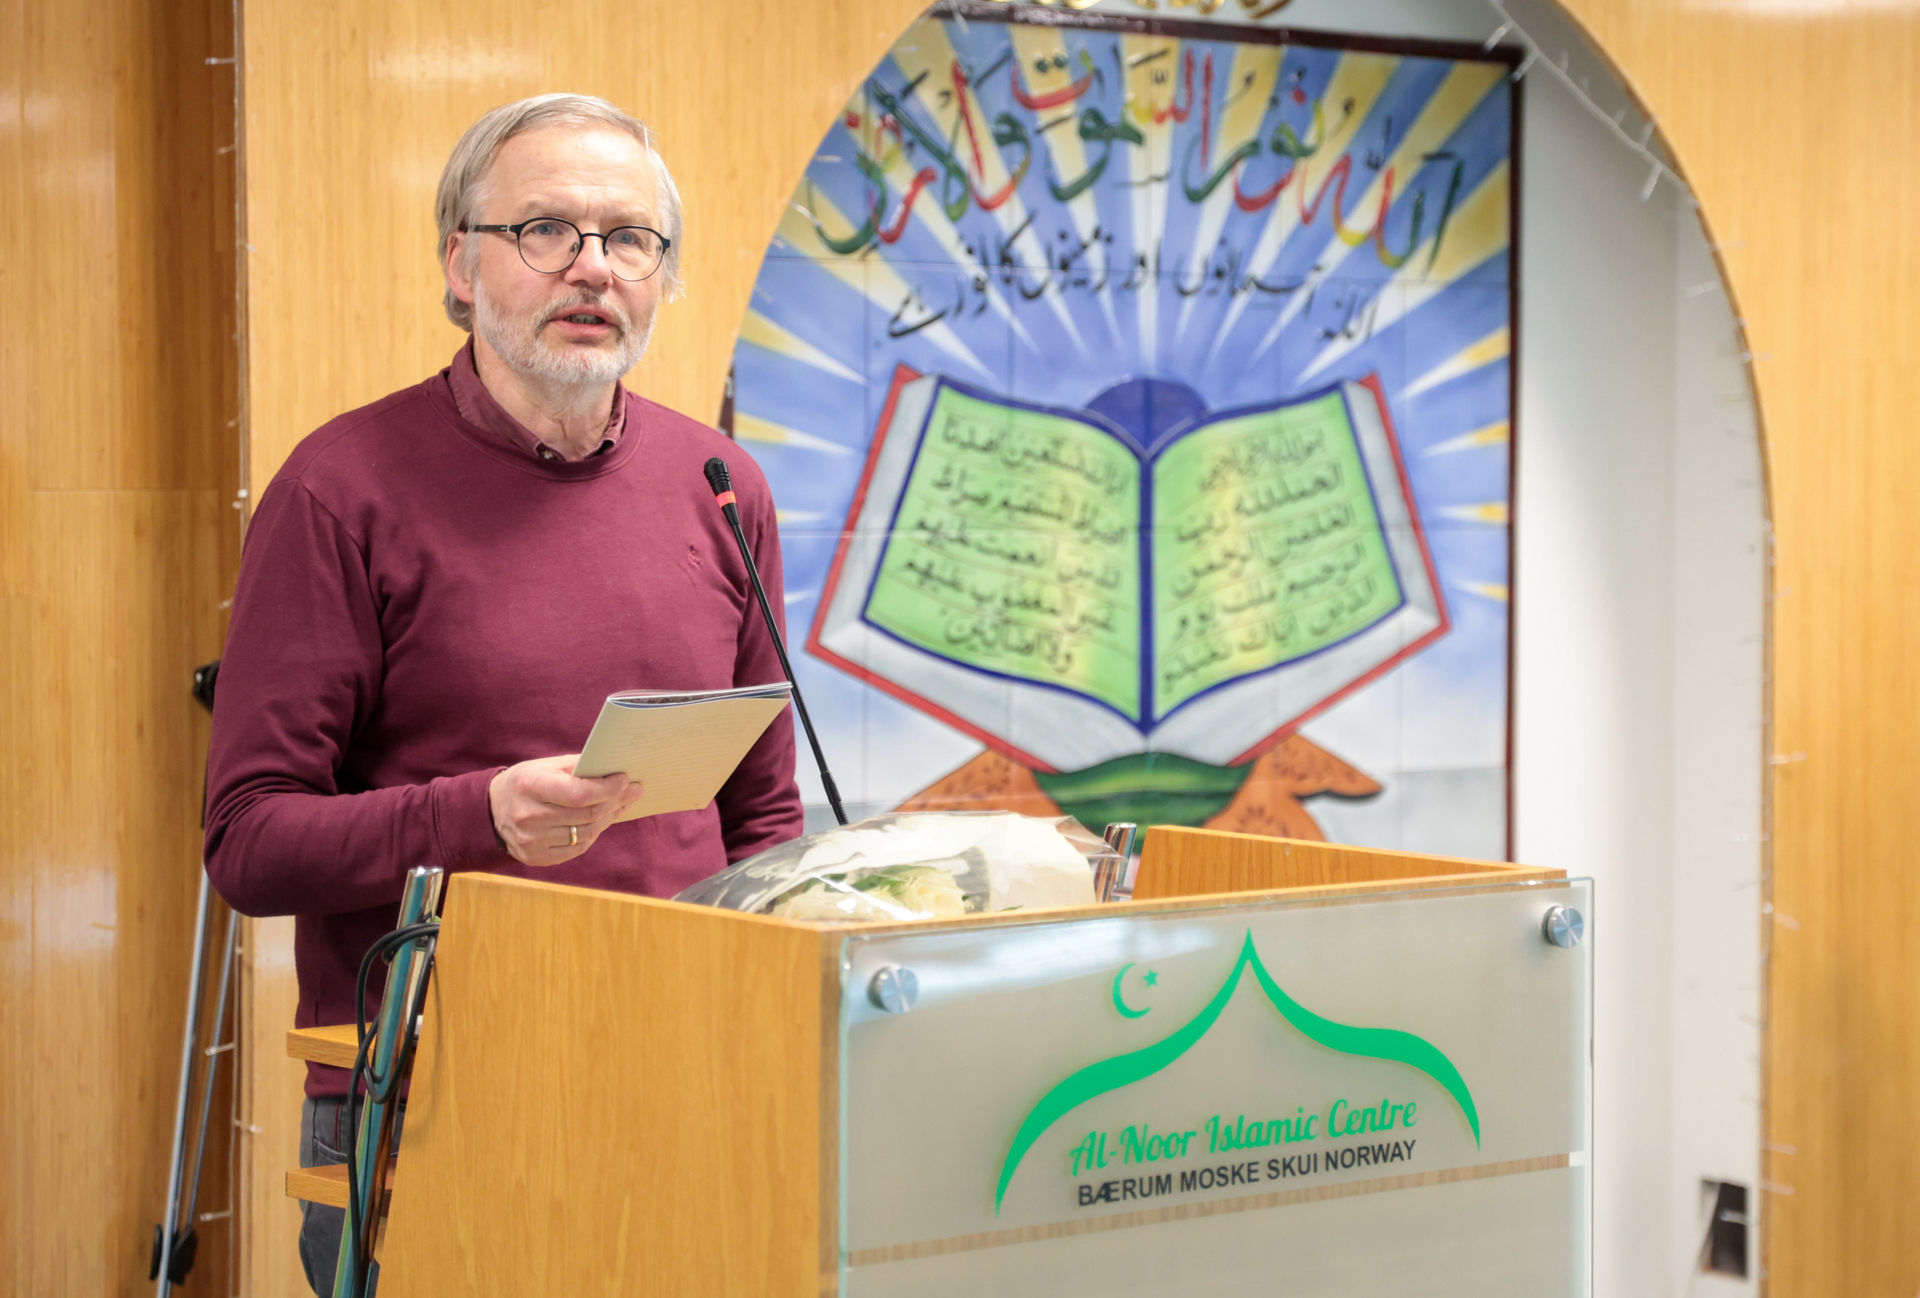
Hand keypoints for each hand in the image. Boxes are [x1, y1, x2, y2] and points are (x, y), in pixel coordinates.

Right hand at [488, 755, 643, 866]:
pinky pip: (577, 848)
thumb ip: (576, 767)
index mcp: (530, 787)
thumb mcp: (543, 766)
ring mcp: (532, 841)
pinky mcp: (536, 858)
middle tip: (634, 791)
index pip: (579, 793)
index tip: (624, 779)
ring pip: (586, 833)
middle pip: (587, 814)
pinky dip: (594, 834)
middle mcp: (529, 817)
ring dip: (609, 818)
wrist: (490, 812)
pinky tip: (602, 821)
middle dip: (616, 801)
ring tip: (621, 804)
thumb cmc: (525, 783)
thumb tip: (613, 769)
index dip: (607, 789)